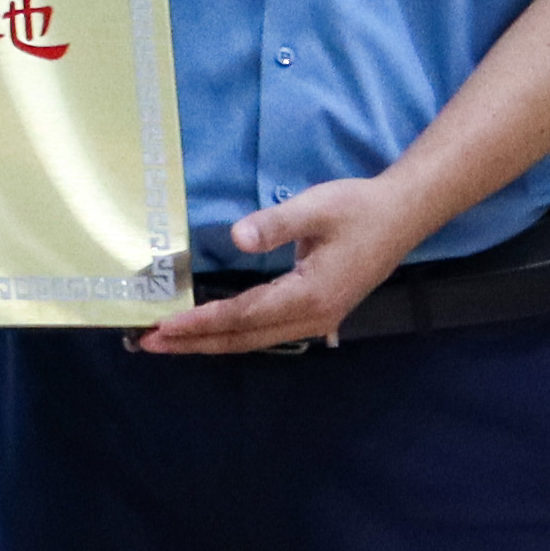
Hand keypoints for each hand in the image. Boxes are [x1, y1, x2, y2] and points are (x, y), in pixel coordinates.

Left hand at [127, 167, 440, 354]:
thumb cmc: (358, 208)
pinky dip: (232, 335)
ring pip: (253, 340)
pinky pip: (266, 333)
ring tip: (169, 342)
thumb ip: (275, 224)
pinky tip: (209, 333)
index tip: (164, 325)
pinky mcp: (317, 314)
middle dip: (194, 342)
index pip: (243, 315)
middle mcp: (312, 317)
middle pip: (242, 339)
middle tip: (147, 343)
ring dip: (209, 342)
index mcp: (309, 295)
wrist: (402, 216)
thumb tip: (237, 238)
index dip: (201, 322)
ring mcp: (316, 321)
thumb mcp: (316, 207)